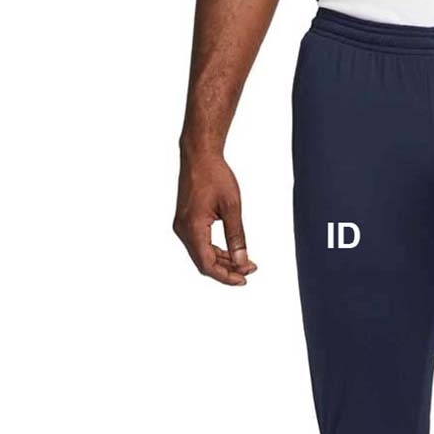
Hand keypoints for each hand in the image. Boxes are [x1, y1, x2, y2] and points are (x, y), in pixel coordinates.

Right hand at [174, 148, 256, 284]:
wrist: (199, 155)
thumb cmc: (215, 175)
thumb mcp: (232, 208)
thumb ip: (237, 237)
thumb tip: (242, 262)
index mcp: (192, 227)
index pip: (207, 264)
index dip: (226, 276)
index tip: (244, 279)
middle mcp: (183, 229)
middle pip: (204, 263)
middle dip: (227, 270)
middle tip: (250, 270)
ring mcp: (182, 226)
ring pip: (202, 255)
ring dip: (223, 262)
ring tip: (245, 262)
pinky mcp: (186, 222)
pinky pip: (200, 244)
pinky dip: (216, 251)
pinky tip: (232, 252)